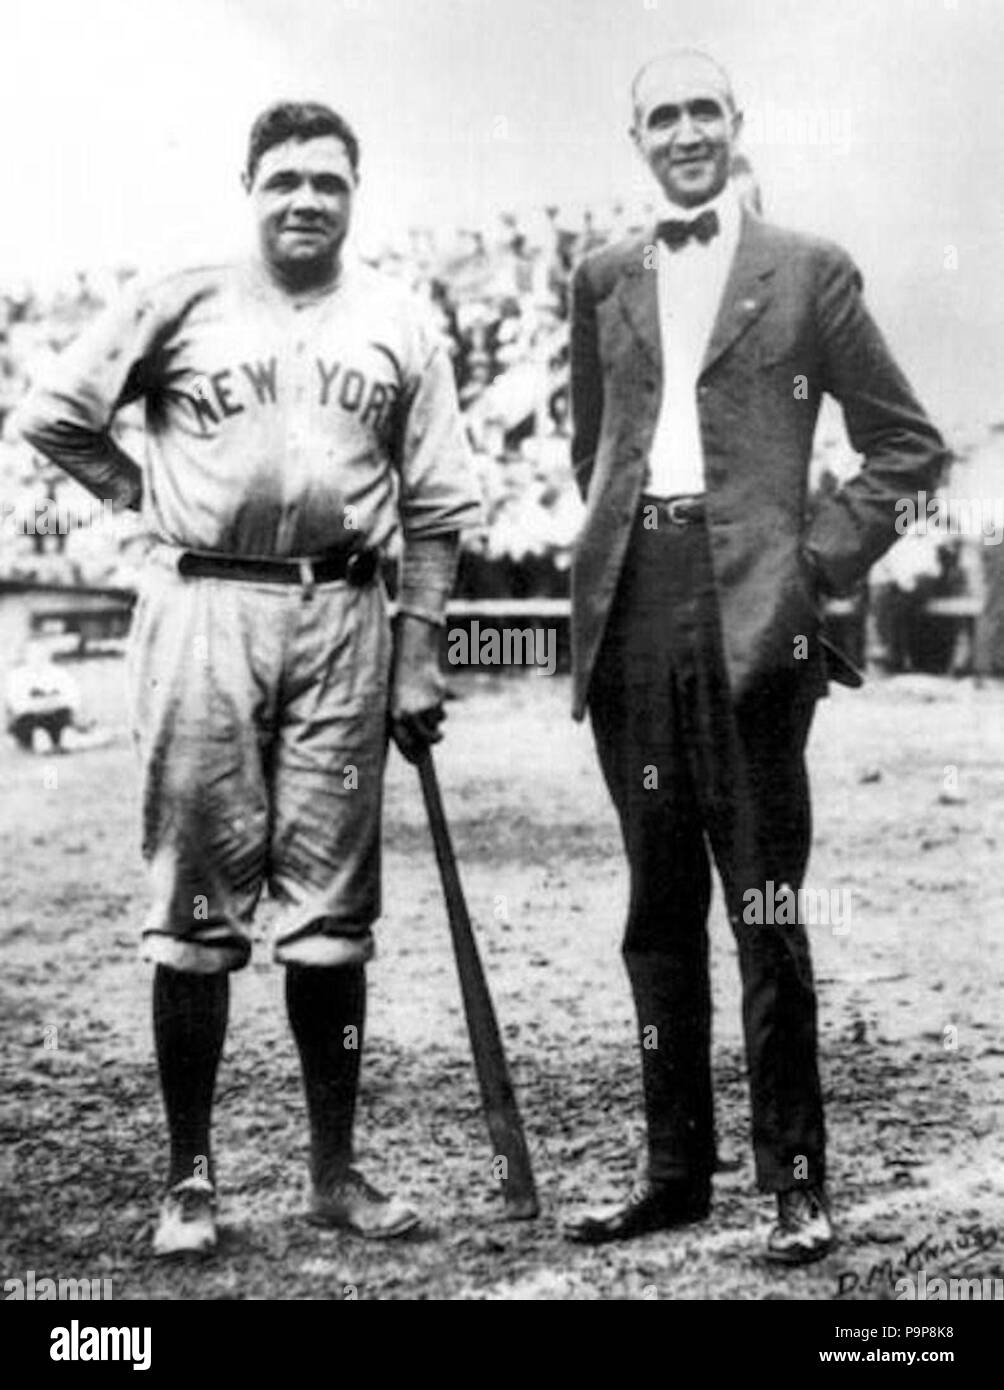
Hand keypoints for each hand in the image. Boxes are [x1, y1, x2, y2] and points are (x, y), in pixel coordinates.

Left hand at [388, 613, 445, 762]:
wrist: (411, 655)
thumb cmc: (399, 682)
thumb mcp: (394, 703)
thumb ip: (402, 723)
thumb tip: (417, 746)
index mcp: (394, 717)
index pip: (406, 745)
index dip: (413, 755)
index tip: (419, 762)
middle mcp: (409, 715)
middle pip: (427, 739)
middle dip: (434, 739)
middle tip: (438, 736)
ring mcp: (425, 708)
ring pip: (436, 724)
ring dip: (435, 718)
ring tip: (425, 701)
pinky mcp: (438, 699)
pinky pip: (442, 713)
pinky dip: (439, 707)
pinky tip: (431, 694)